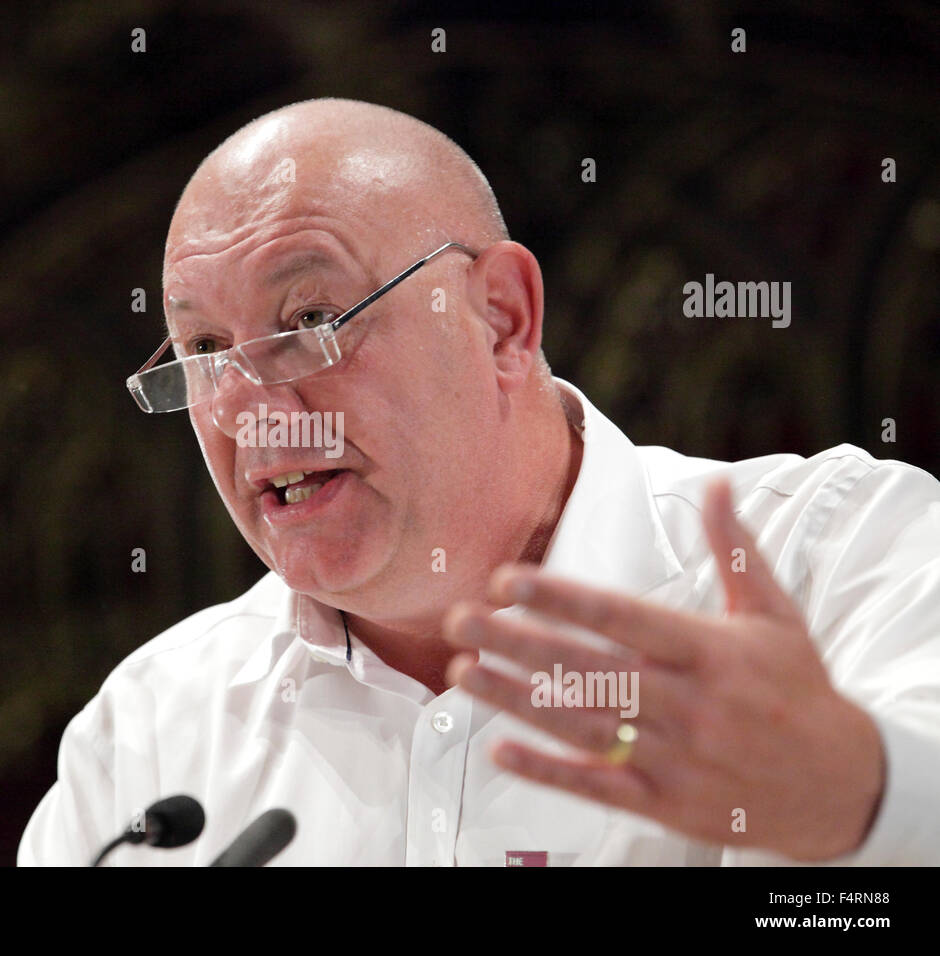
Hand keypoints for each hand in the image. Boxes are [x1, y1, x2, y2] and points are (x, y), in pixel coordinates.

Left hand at [442, 478, 885, 860]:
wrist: (842, 786)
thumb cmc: (798, 689)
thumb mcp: (775, 615)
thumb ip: (735, 549)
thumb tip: (715, 482)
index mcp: (713, 651)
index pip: (622, 617)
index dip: (561, 598)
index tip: (508, 581)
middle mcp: (691, 704)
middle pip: (588, 669)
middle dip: (517, 642)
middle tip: (462, 620)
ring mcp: (677, 758)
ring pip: (581, 725)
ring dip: (514, 700)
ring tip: (463, 673)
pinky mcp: (668, 804)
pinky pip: (597, 786)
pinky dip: (546, 770)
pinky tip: (499, 749)